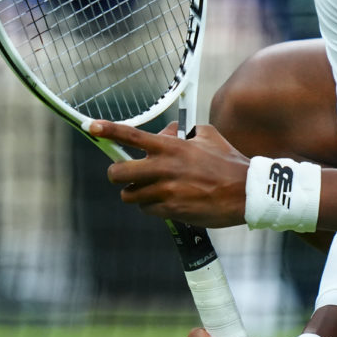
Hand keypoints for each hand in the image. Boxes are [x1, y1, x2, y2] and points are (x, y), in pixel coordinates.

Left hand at [88, 120, 250, 227]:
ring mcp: (166, 190)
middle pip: (118, 173)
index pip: (132, 136)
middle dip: (118, 175)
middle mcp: (164, 167)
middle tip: (126, 176)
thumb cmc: (228, 162)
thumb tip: (165, 133)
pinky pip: (147, 210)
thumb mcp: (208, 137)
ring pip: (130, 195)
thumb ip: (183, 133)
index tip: (90, 127)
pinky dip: (152, 207)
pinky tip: (168, 203)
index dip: (108, 130)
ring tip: (152, 191)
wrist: (245, 193)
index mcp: (171, 146)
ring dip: (137, 194)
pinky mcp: (171, 210)